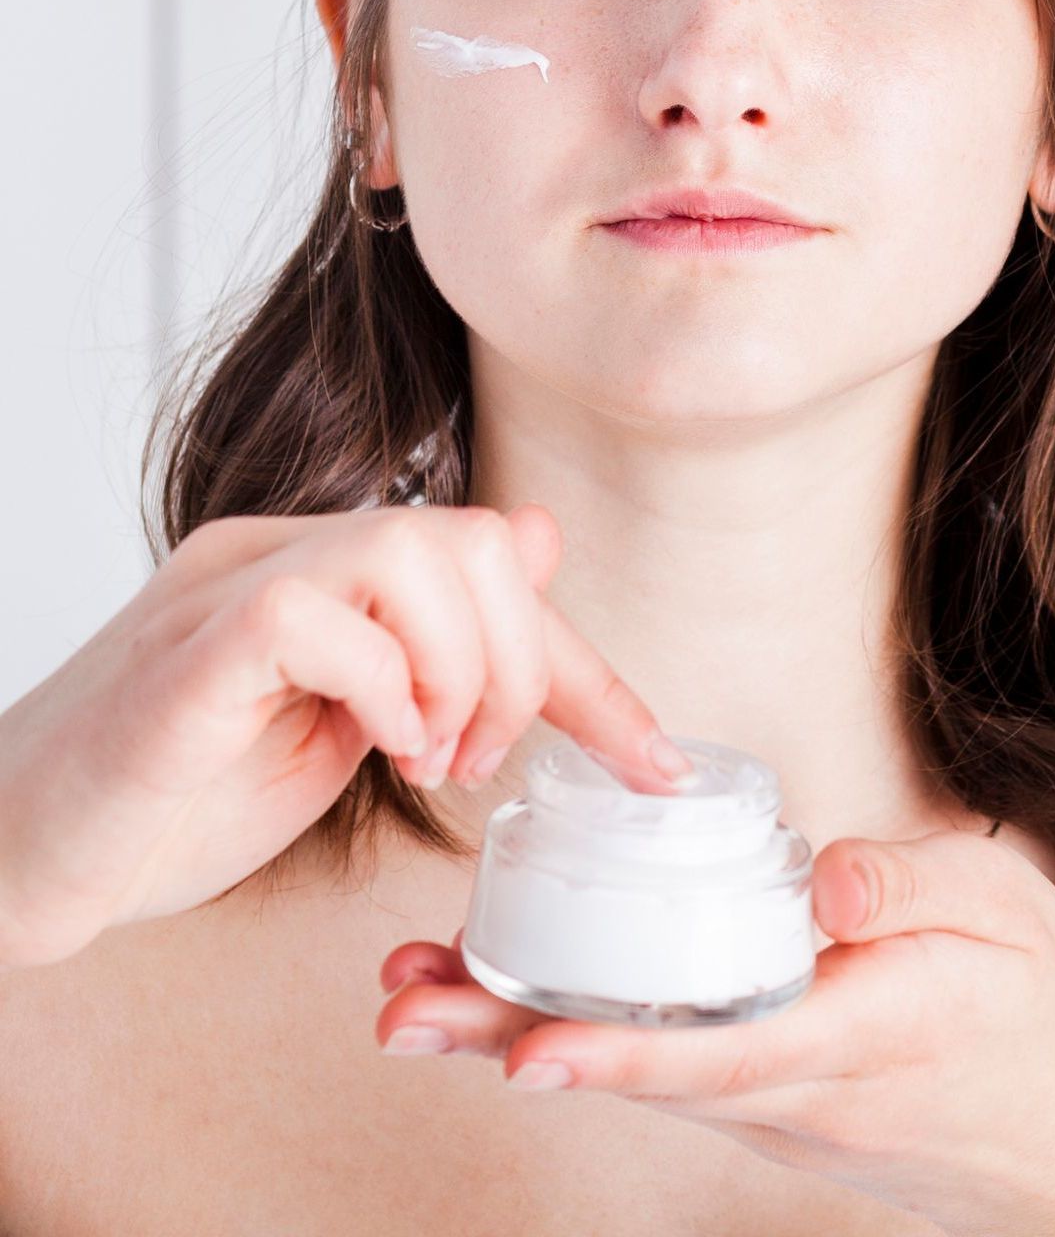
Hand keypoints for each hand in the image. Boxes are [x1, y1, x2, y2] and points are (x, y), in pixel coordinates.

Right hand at [0, 503, 688, 969]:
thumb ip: (431, 650)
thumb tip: (537, 542)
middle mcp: (278, 552)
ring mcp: (226, 592)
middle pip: (466, 534)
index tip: (656, 763)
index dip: (584, 666)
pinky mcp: (185, 656)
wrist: (18, 855)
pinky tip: (380, 750)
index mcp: (323, 568)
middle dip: (517, 664)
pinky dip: (381, 686)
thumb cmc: (172, 799)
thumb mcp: (343, 730)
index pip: (490, 564)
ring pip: (406, 550)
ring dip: (459, 672)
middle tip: (478, 760)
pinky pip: (312, 614)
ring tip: (431, 759)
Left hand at [376, 824, 1054, 1235]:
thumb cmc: (1033, 1008)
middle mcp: (792, 1087)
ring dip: (515, 1032)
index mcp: (860, 1038)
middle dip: (513, 1039)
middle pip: (639, 1069)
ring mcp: (766, 1101)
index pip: (728, 1053)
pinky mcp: (755, 1092)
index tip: (529, 1052)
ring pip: (629, 1067)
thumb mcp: (1010, 919)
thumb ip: (915, 888)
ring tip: (413, 994)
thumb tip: (819, 880)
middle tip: (402, 1013)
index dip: (624, 1052)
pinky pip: (652, 1062)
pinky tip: (501, 997)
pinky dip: (569, 1027)